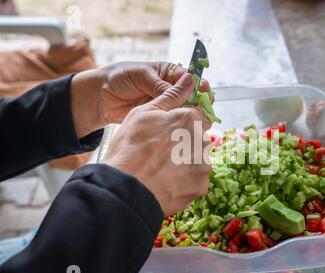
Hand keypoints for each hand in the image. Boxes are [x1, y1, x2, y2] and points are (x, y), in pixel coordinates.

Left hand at [70, 61, 210, 137]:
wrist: (99, 97)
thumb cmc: (118, 78)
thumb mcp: (140, 76)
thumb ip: (160, 84)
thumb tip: (183, 88)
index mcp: (167, 73)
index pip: (188, 77)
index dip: (198, 84)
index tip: (204, 90)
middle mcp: (169, 88)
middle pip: (191, 95)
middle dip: (199, 101)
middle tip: (204, 107)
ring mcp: (164, 104)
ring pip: (184, 109)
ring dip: (191, 114)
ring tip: (197, 119)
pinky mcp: (158, 118)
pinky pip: (172, 121)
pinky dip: (179, 124)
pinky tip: (185, 128)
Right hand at [102, 73, 211, 214]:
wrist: (125, 188)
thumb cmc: (130, 147)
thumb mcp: (145, 113)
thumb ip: (171, 96)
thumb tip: (190, 80)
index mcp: (190, 118)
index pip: (199, 114)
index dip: (185, 121)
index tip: (172, 130)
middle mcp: (202, 140)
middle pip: (198, 138)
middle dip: (185, 143)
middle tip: (161, 152)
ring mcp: (203, 165)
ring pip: (197, 160)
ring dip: (185, 163)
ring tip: (161, 169)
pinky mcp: (200, 186)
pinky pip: (195, 180)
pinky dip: (184, 181)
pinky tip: (166, 182)